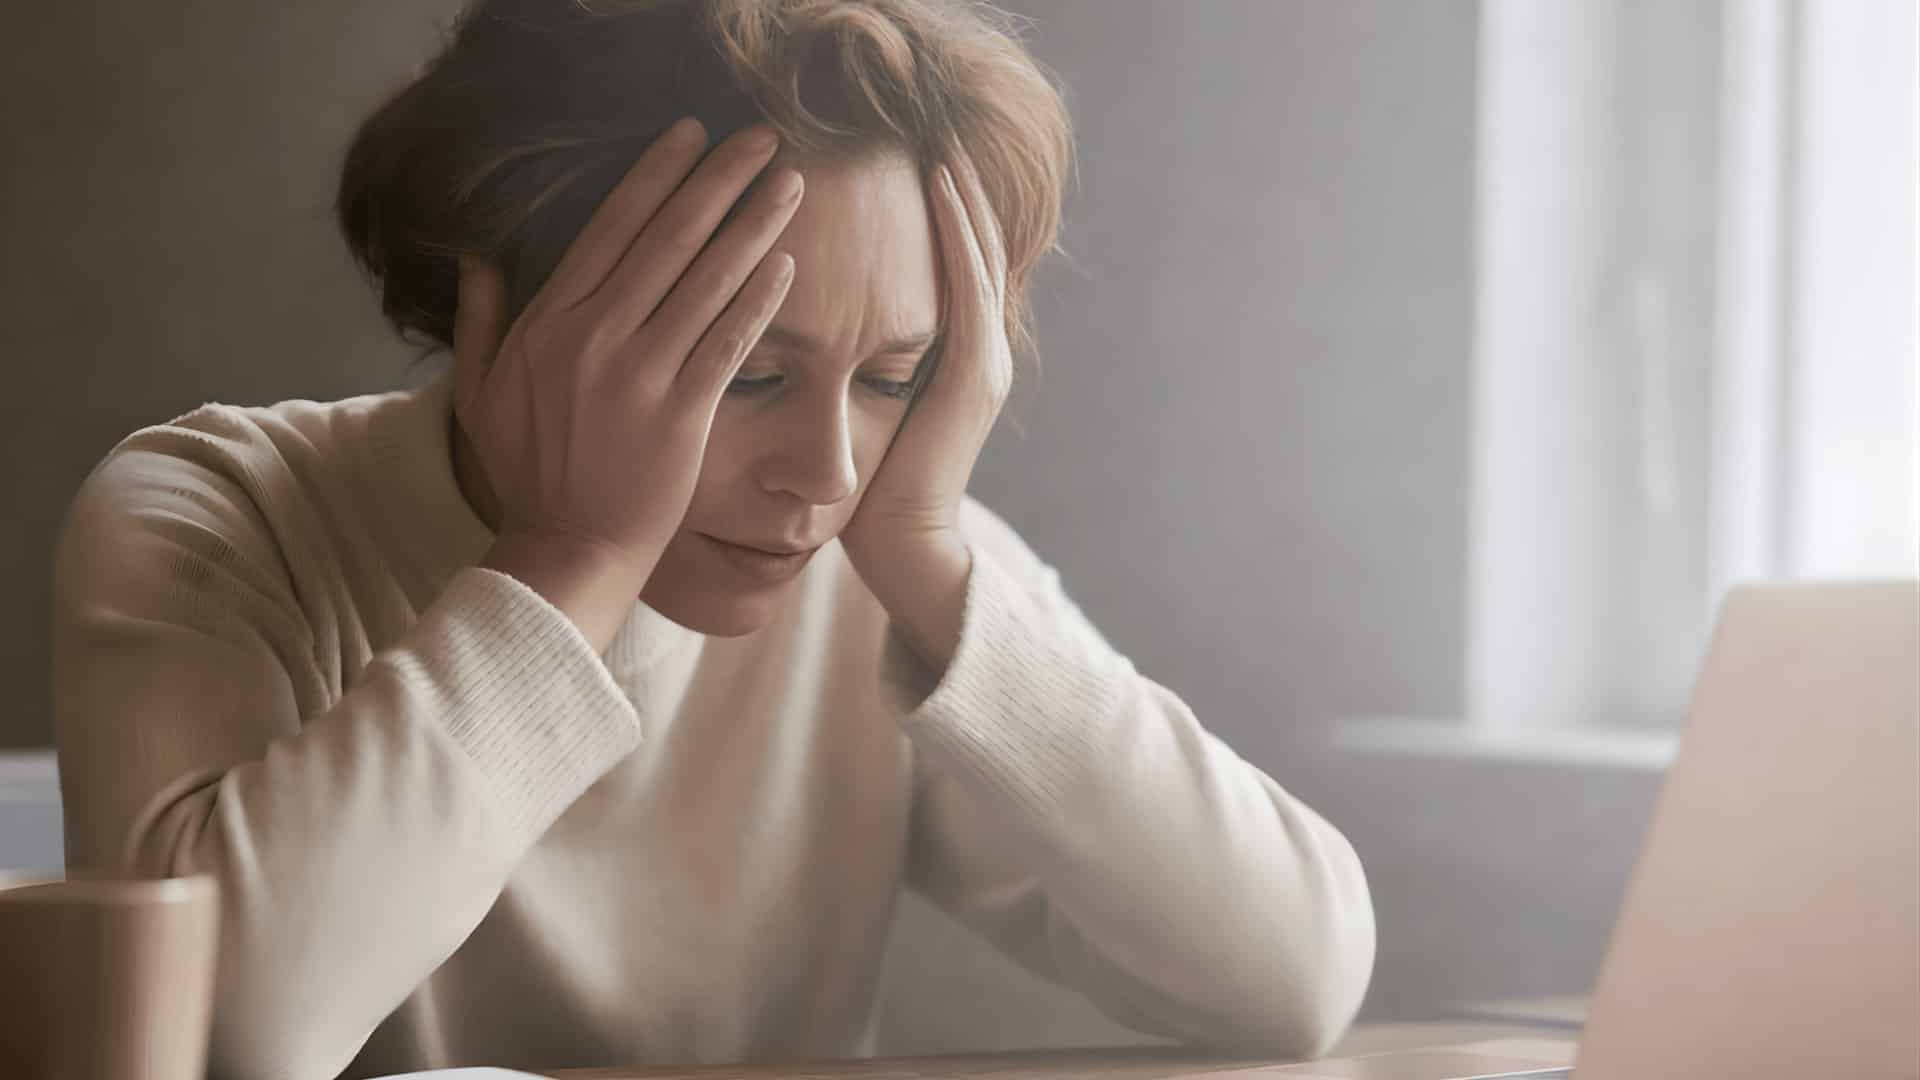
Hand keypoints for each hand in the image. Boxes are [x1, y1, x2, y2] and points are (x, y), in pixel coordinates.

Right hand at [452, 117, 802, 586]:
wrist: (566, 551)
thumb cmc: (529, 473)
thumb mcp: (481, 390)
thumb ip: (480, 317)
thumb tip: (475, 254)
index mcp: (548, 322)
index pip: (610, 228)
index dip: (656, 175)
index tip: (690, 135)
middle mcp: (593, 337)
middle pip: (667, 238)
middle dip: (719, 179)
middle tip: (761, 136)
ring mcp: (638, 375)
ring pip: (706, 281)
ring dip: (753, 225)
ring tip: (791, 184)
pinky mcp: (680, 416)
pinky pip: (727, 343)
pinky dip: (758, 299)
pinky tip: (788, 262)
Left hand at [840, 150, 1013, 598]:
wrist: (899, 548)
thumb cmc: (865, 492)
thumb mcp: (856, 407)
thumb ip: (850, 363)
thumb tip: (806, 323)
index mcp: (948, 358)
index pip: (949, 266)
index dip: (935, 212)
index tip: (905, 161)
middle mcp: (976, 352)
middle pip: (974, 248)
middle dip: (955, 190)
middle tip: (932, 129)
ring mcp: (982, 361)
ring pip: (978, 256)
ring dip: (961, 197)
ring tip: (941, 142)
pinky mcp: (974, 375)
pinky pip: (970, 286)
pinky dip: (958, 235)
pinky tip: (939, 191)